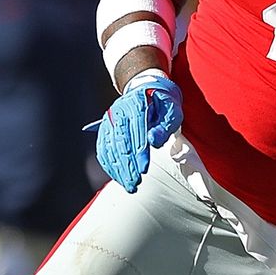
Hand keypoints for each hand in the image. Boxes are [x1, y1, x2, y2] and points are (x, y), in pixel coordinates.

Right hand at [93, 70, 182, 192]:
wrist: (146, 89)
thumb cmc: (163, 102)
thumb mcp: (172, 109)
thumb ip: (165, 125)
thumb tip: (153, 140)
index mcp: (136, 102)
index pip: (136, 129)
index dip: (139, 151)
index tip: (144, 169)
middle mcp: (118, 110)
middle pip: (120, 140)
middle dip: (127, 164)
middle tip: (135, 182)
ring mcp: (109, 119)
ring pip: (109, 147)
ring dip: (118, 168)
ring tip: (129, 185)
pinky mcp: (105, 129)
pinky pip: (103, 148)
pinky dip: (109, 164)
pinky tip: (117, 177)